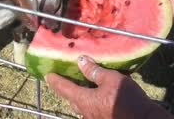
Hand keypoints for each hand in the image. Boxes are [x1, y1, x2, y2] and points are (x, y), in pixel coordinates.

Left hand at [45, 55, 173, 118]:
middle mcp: (85, 111)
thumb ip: (94, 71)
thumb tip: (81, 60)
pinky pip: (94, 107)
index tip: (47, 74)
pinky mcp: (105, 118)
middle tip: (66, 76)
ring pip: (84, 104)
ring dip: (82, 93)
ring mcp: (95, 117)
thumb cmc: (126, 100)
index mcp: (83, 100)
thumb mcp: (111, 79)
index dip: (55, 80)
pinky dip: (93, 98)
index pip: (64, 88)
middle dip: (68, 88)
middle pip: (72, 98)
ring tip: (84, 82)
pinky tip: (101, 92)